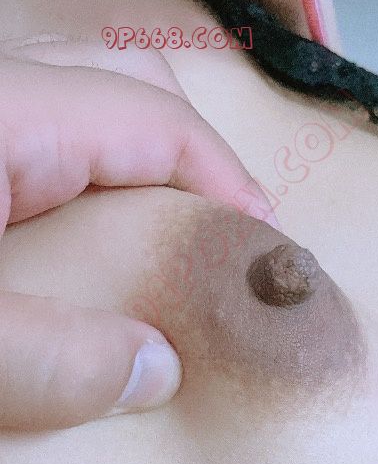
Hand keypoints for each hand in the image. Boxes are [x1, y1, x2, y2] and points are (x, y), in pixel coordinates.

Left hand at [0, 39, 276, 430]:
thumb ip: (48, 360)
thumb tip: (157, 372)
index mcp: (4, 113)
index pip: (156, 120)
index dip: (228, 182)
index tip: (265, 251)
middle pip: (126, 90)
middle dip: (189, 160)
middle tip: (217, 244)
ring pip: (80, 113)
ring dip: (136, 174)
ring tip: (164, 252)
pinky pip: (40, 149)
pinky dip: (83, 190)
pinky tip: (89, 254)